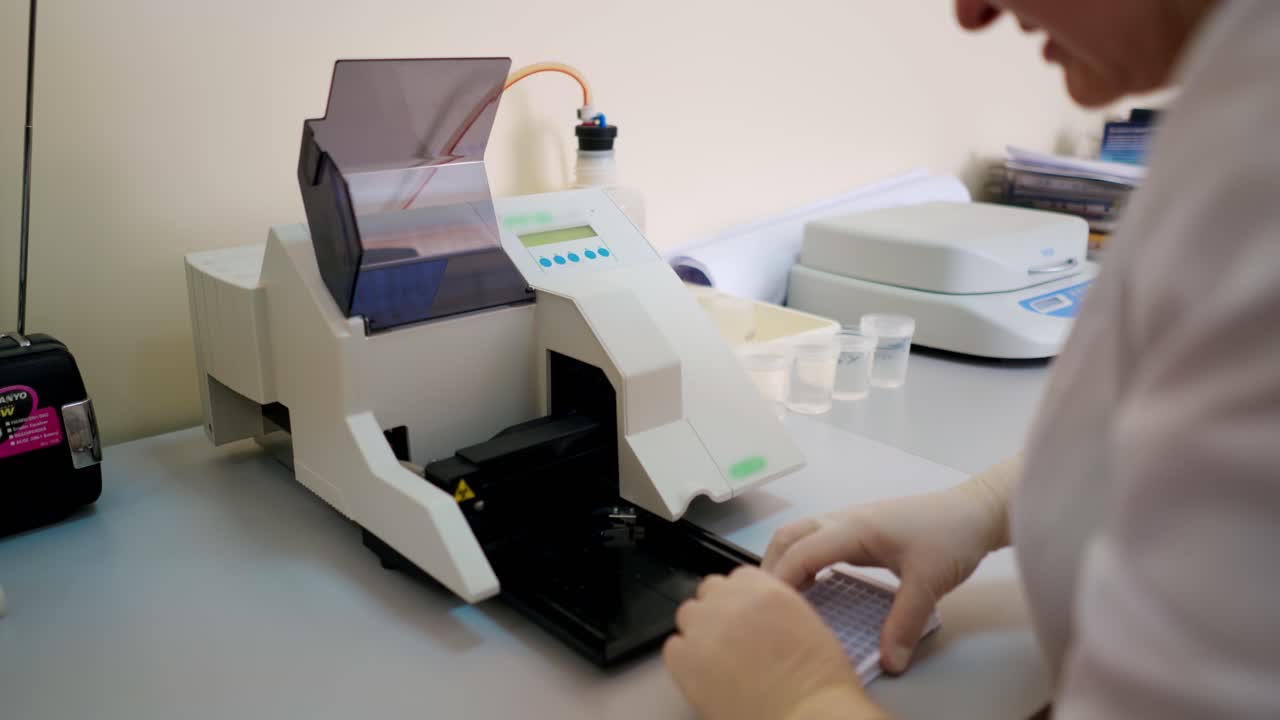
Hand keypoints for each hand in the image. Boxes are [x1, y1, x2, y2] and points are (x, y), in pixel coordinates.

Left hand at [664, 566, 881, 719]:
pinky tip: (707, 677)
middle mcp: (730, 601)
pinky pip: (674, 648)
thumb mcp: (805, 623)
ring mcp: (704, 629)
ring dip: (701, 632)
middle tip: (733, 641)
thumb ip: (771, 607)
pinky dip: (686, 660)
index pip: (737, 578)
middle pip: (709, 592)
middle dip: (719, 612)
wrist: (807, 716)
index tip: (746, 617)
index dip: (740, 600)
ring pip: (689, 616)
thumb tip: (753, 612)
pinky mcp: (684, 659)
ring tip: (720, 660)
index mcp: (764, 588)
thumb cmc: (819, 682)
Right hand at [761, 457, 1019, 673]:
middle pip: (788, 536)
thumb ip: (904, 623)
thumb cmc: (951, 536)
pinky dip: (803, 559)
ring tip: (782, 597)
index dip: (779, 580)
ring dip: (785, 561)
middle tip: (764, 604)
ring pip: (800, 534)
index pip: (799, 552)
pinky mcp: (860, 528)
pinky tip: (813, 584)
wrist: (975, 511)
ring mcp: (850, 521)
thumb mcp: (928, 583)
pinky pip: (817, 540)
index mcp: (852, 528)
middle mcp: (843, 520)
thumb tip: (889, 661)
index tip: (768, 609)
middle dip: (770, 567)